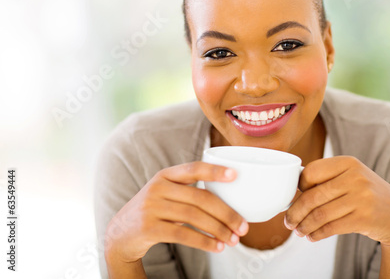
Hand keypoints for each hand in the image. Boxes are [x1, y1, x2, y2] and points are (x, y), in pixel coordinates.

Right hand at [104, 162, 248, 264]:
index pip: (193, 168)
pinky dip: (204, 242)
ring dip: (218, 230)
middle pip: (200, 198)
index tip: (235, 175)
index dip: (215, 171)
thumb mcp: (166, 194)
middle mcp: (157, 188)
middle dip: (226, 213)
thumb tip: (230, 202)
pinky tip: (217, 247)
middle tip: (244, 227)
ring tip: (234, 240)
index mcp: (165, 175)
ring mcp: (151, 207)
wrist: (119, 234)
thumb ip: (189, 192)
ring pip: (194, 217)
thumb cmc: (154, 212)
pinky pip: (183, 234)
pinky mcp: (148, 228)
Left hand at [283, 156, 389, 246]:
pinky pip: (331, 227)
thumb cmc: (365, 195)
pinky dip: (317, 234)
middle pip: (313, 196)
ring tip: (298, 231)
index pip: (311, 172)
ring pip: (320, 214)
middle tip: (288, 221)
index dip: (299, 186)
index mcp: (348, 162)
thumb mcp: (352, 177)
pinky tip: (312, 236)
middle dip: (295, 212)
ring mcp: (361, 198)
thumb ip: (328, 178)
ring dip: (304, 226)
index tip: (294, 197)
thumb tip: (293, 189)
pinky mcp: (364, 218)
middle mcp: (355, 177)